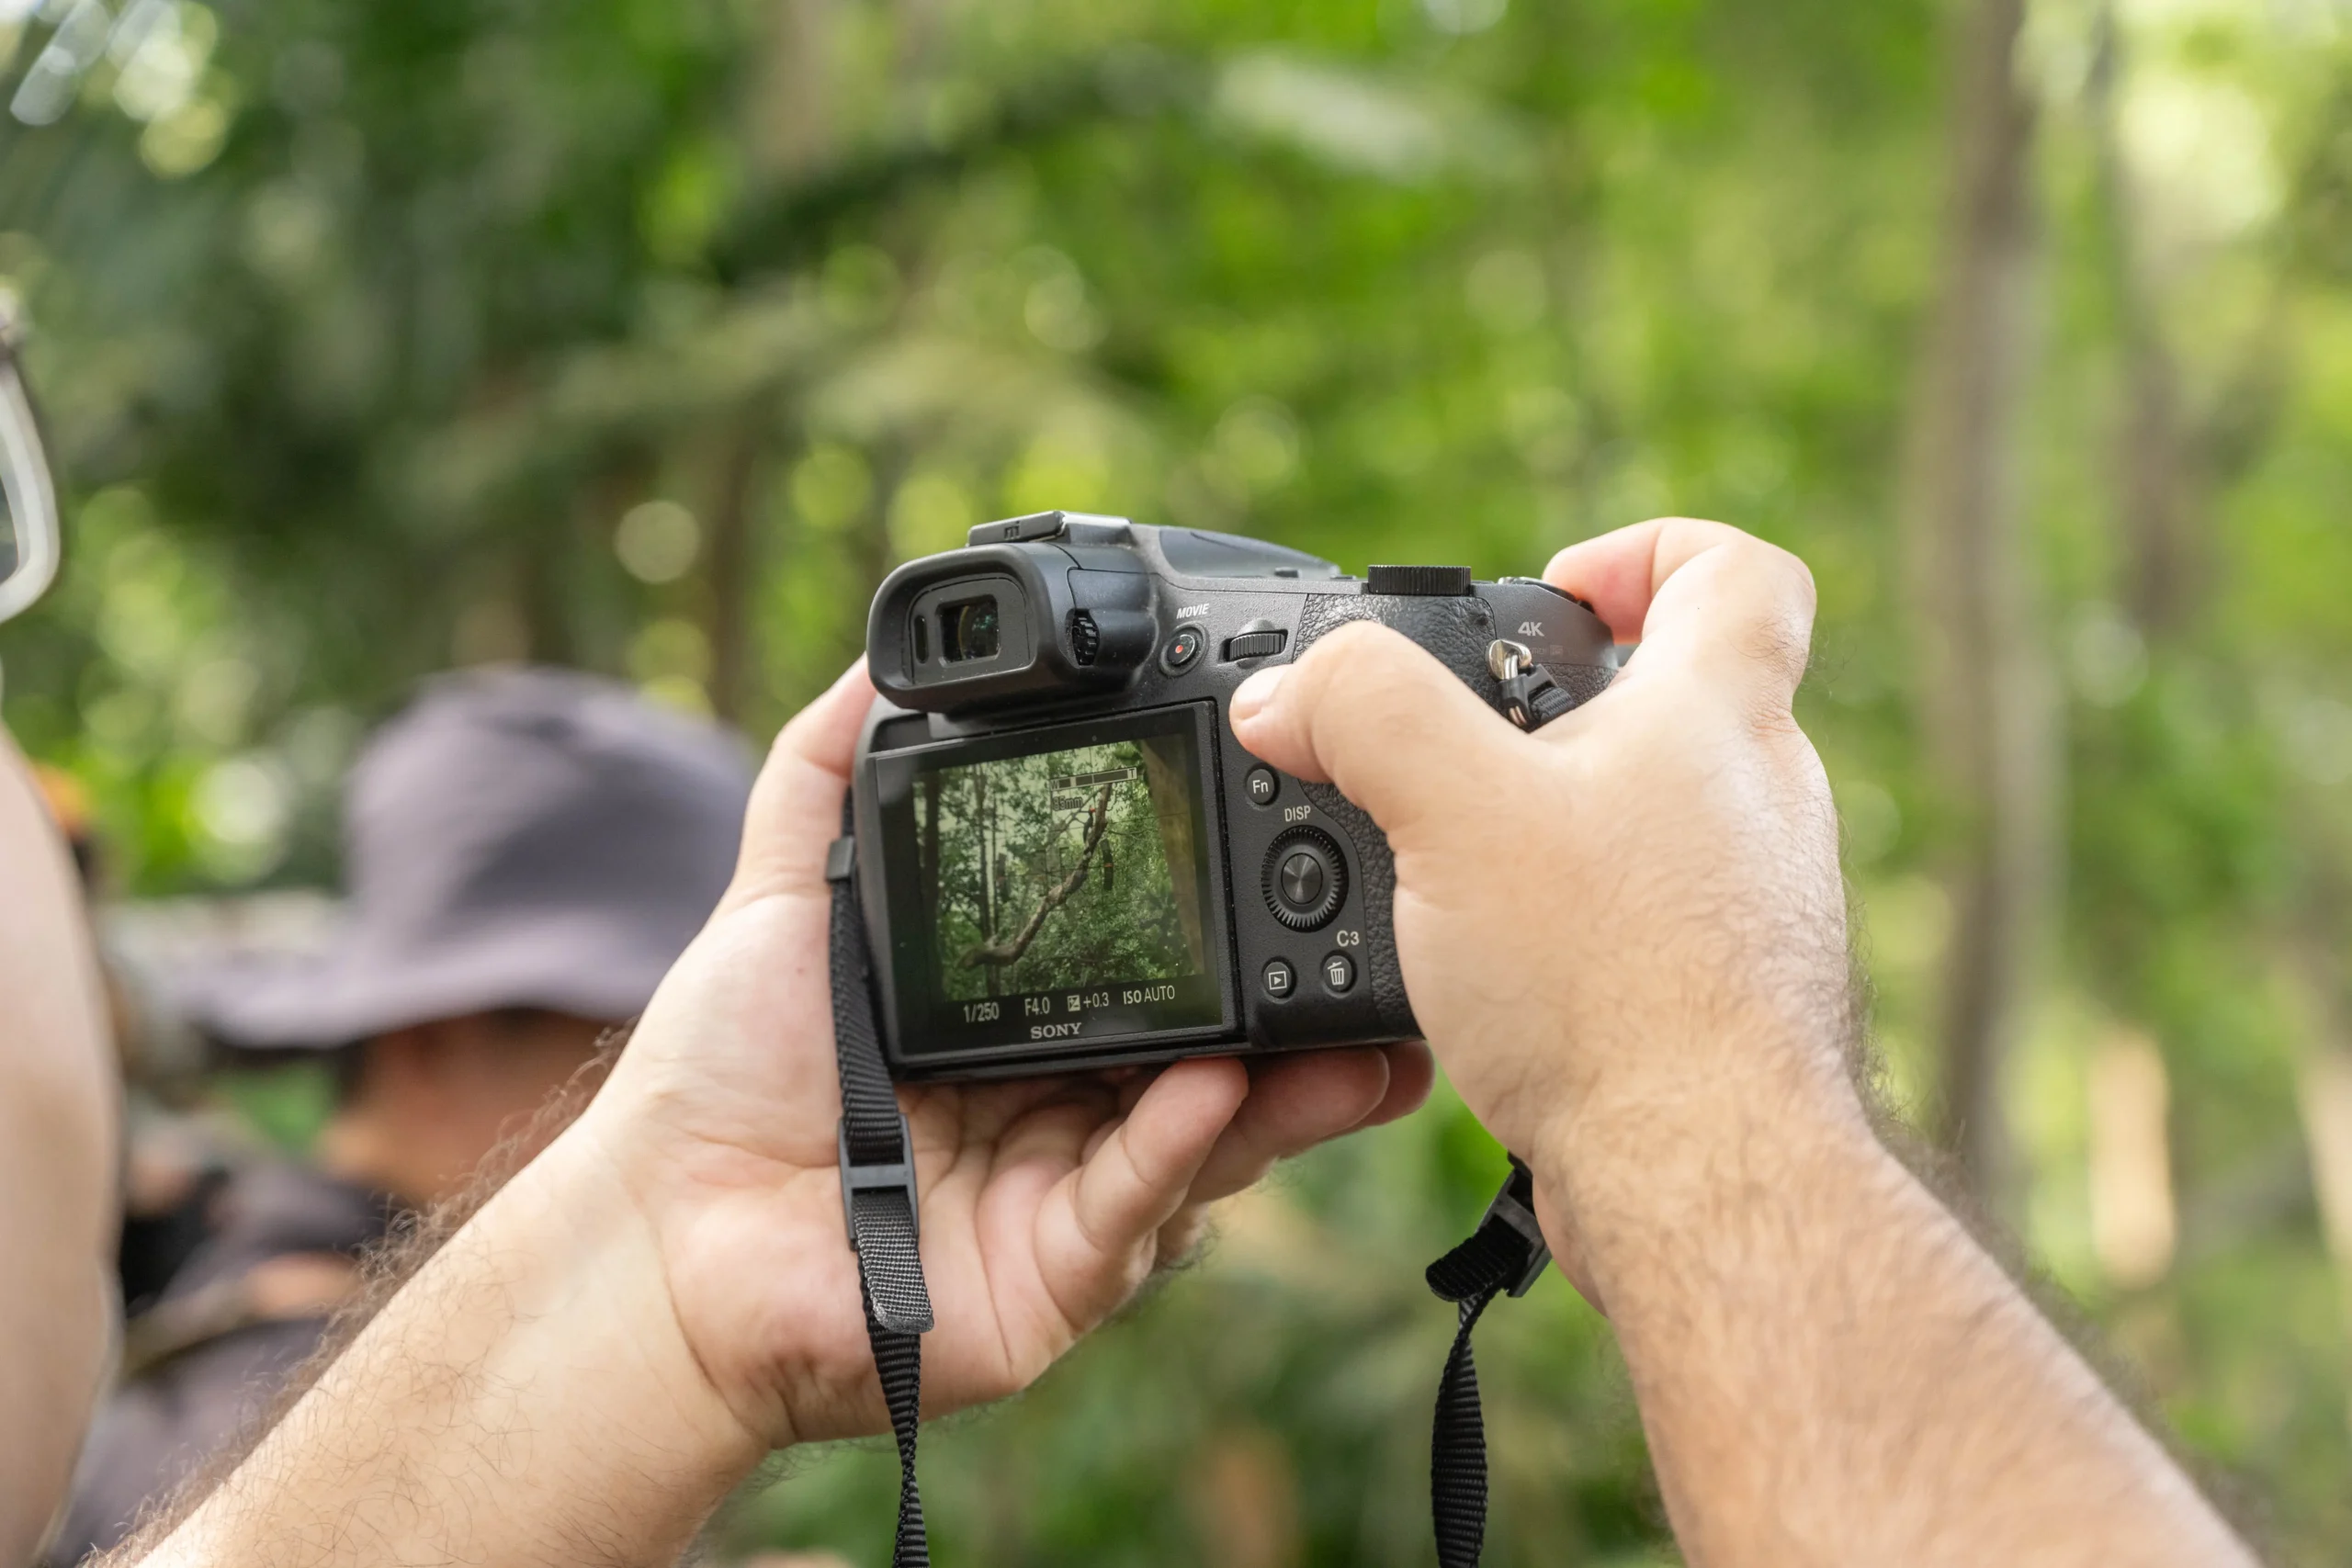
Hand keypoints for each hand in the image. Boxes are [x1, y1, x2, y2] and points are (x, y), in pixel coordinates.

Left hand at [579, 663, 1430, 1449]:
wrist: (662, 1230)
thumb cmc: (725, 1077)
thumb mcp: (785, 899)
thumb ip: (829, 777)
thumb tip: (878, 662)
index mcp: (1032, 1020)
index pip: (1153, 964)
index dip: (1221, 919)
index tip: (1286, 841)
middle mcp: (1073, 1105)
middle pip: (1214, 1049)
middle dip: (1304, 1006)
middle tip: (1376, 940)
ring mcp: (1075, 1196)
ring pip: (1209, 1135)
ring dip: (1291, 1085)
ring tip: (1357, 1025)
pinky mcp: (1057, 1277)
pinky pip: (1131, 1206)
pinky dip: (1175, 1147)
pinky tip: (1213, 1086)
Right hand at [1227, 519, 1861, 1297]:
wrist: (1698, 1181)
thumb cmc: (1614, 989)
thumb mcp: (1452, 810)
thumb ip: (1361, 717)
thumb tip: (1285, 693)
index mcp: (1719, 716)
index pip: (1736, 570)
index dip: (1645, 551)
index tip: (1557, 592)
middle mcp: (1760, 802)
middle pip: (1682, 697)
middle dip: (1564, 704)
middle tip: (1466, 742)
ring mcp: (1752, 905)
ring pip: (1657, 819)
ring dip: (1560, 823)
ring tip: (1458, 866)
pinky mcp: (1723, 996)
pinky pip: (1644, 922)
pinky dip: (1572, 923)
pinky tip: (1495, 973)